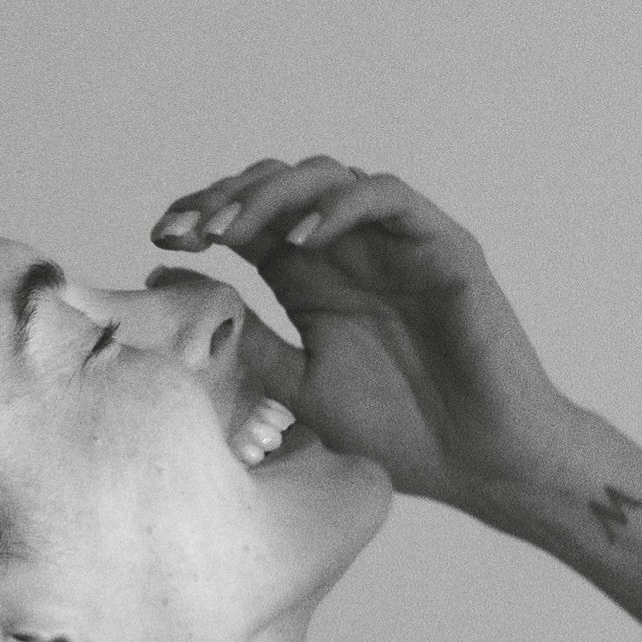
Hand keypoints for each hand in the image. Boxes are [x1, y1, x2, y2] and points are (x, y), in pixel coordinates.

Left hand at [150, 155, 579, 506]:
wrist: (480, 462)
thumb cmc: (400, 432)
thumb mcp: (301, 387)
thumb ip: (247, 339)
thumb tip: (169, 287)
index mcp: (311, 280)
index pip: (247, 226)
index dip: (203, 219)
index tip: (160, 238)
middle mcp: (350, 252)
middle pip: (279, 190)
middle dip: (225, 199)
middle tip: (186, 229)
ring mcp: (396, 244)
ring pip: (327, 179)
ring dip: (271, 195)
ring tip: (229, 230)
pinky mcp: (442, 247)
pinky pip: (387, 198)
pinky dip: (340, 207)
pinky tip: (299, 240)